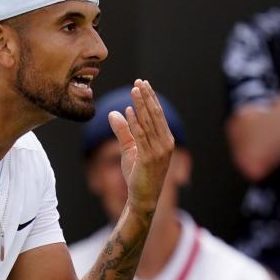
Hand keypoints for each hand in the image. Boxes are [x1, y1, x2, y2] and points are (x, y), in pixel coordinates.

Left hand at [108, 80, 173, 216]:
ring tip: (134, 91)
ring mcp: (159, 151)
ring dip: (141, 105)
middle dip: (146, 97)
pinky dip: (135, 123)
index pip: (157, 115)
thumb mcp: (129, 149)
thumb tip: (114, 113)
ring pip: (149, 123)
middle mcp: (165, 143)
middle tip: (138, 82)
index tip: (142, 84)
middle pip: (155, 115)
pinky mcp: (149, 158)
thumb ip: (123, 131)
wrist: (142, 197)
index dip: (150, 98)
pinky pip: (141, 136)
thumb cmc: (137, 174)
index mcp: (165, 140)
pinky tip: (129, 111)